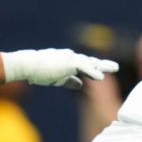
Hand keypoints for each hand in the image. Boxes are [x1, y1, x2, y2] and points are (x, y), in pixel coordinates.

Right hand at [4, 48, 118, 88]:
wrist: (26, 65)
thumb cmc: (38, 71)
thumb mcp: (57, 77)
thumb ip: (69, 80)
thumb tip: (81, 84)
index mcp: (68, 61)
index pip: (84, 64)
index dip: (94, 68)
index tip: (104, 71)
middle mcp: (70, 57)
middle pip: (89, 61)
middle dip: (102, 64)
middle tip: (115, 67)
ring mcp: (69, 59)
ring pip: (89, 62)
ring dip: (101, 66)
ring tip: (115, 68)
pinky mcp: (67, 63)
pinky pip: (83, 67)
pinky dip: (92, 72)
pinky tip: (101, 78)